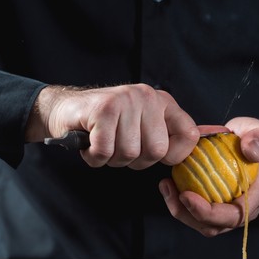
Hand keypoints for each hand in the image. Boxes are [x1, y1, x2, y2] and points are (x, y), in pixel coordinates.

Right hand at [26, 83, 199, 169]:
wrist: (66, 109)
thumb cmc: (105, 124)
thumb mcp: (141, 124)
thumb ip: (165, 136)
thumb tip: (193, 153)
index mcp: (163, 102)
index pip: (190, 135)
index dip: (174, 156)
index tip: (152, 154)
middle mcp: (148, 97)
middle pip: (156, 151)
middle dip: (136, 161)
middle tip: (119, 149)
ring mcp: (125, 101)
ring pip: (130, 154)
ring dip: (112, 159)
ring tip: (102, 143)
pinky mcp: (103, 110)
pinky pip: (105, 152)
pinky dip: (95, 157)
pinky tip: (90, 145)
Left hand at [159, 117, 258, 236]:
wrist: (246, 140)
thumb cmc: (253, 136)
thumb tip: (251, 152)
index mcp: (257, 195)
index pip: (234, 216)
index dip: (209, 213)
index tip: (186, 196)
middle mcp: (244, 209)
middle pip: (214, 225)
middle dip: (188, 214)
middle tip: (171, 191)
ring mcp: (228, 209)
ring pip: (201, 223)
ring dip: (180, 210)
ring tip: (166, 187)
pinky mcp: (214, 205)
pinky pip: (195, 212)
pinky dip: (179, 202)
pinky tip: (168, 184)